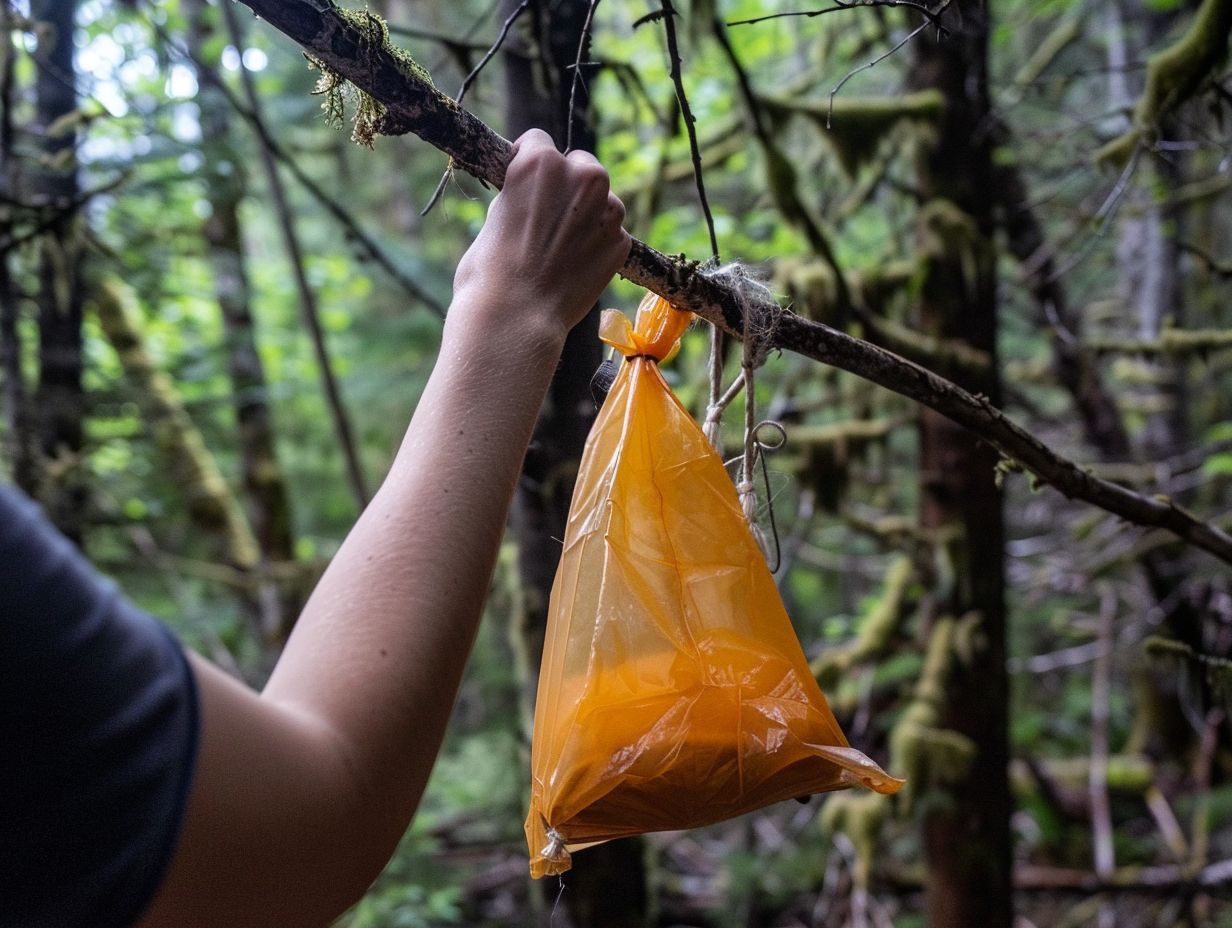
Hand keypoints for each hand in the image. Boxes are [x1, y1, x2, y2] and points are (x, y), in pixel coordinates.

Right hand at [452, 128, 630, 341]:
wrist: (516, 318)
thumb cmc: (489, 271)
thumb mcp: (495, 216)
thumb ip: (520, 195)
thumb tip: (532, 196)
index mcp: (540, 162)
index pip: (538, 141)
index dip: (528, 165)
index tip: (525, 185)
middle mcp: (581, 177)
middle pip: (581, 165)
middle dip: (569, 186)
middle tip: (550, 218)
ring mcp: (607, 210)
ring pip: (604, 200)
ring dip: (590, 214)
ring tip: (563, 246)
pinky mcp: (621, 242)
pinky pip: (612, 234)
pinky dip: (599, 245)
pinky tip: (577, 266)